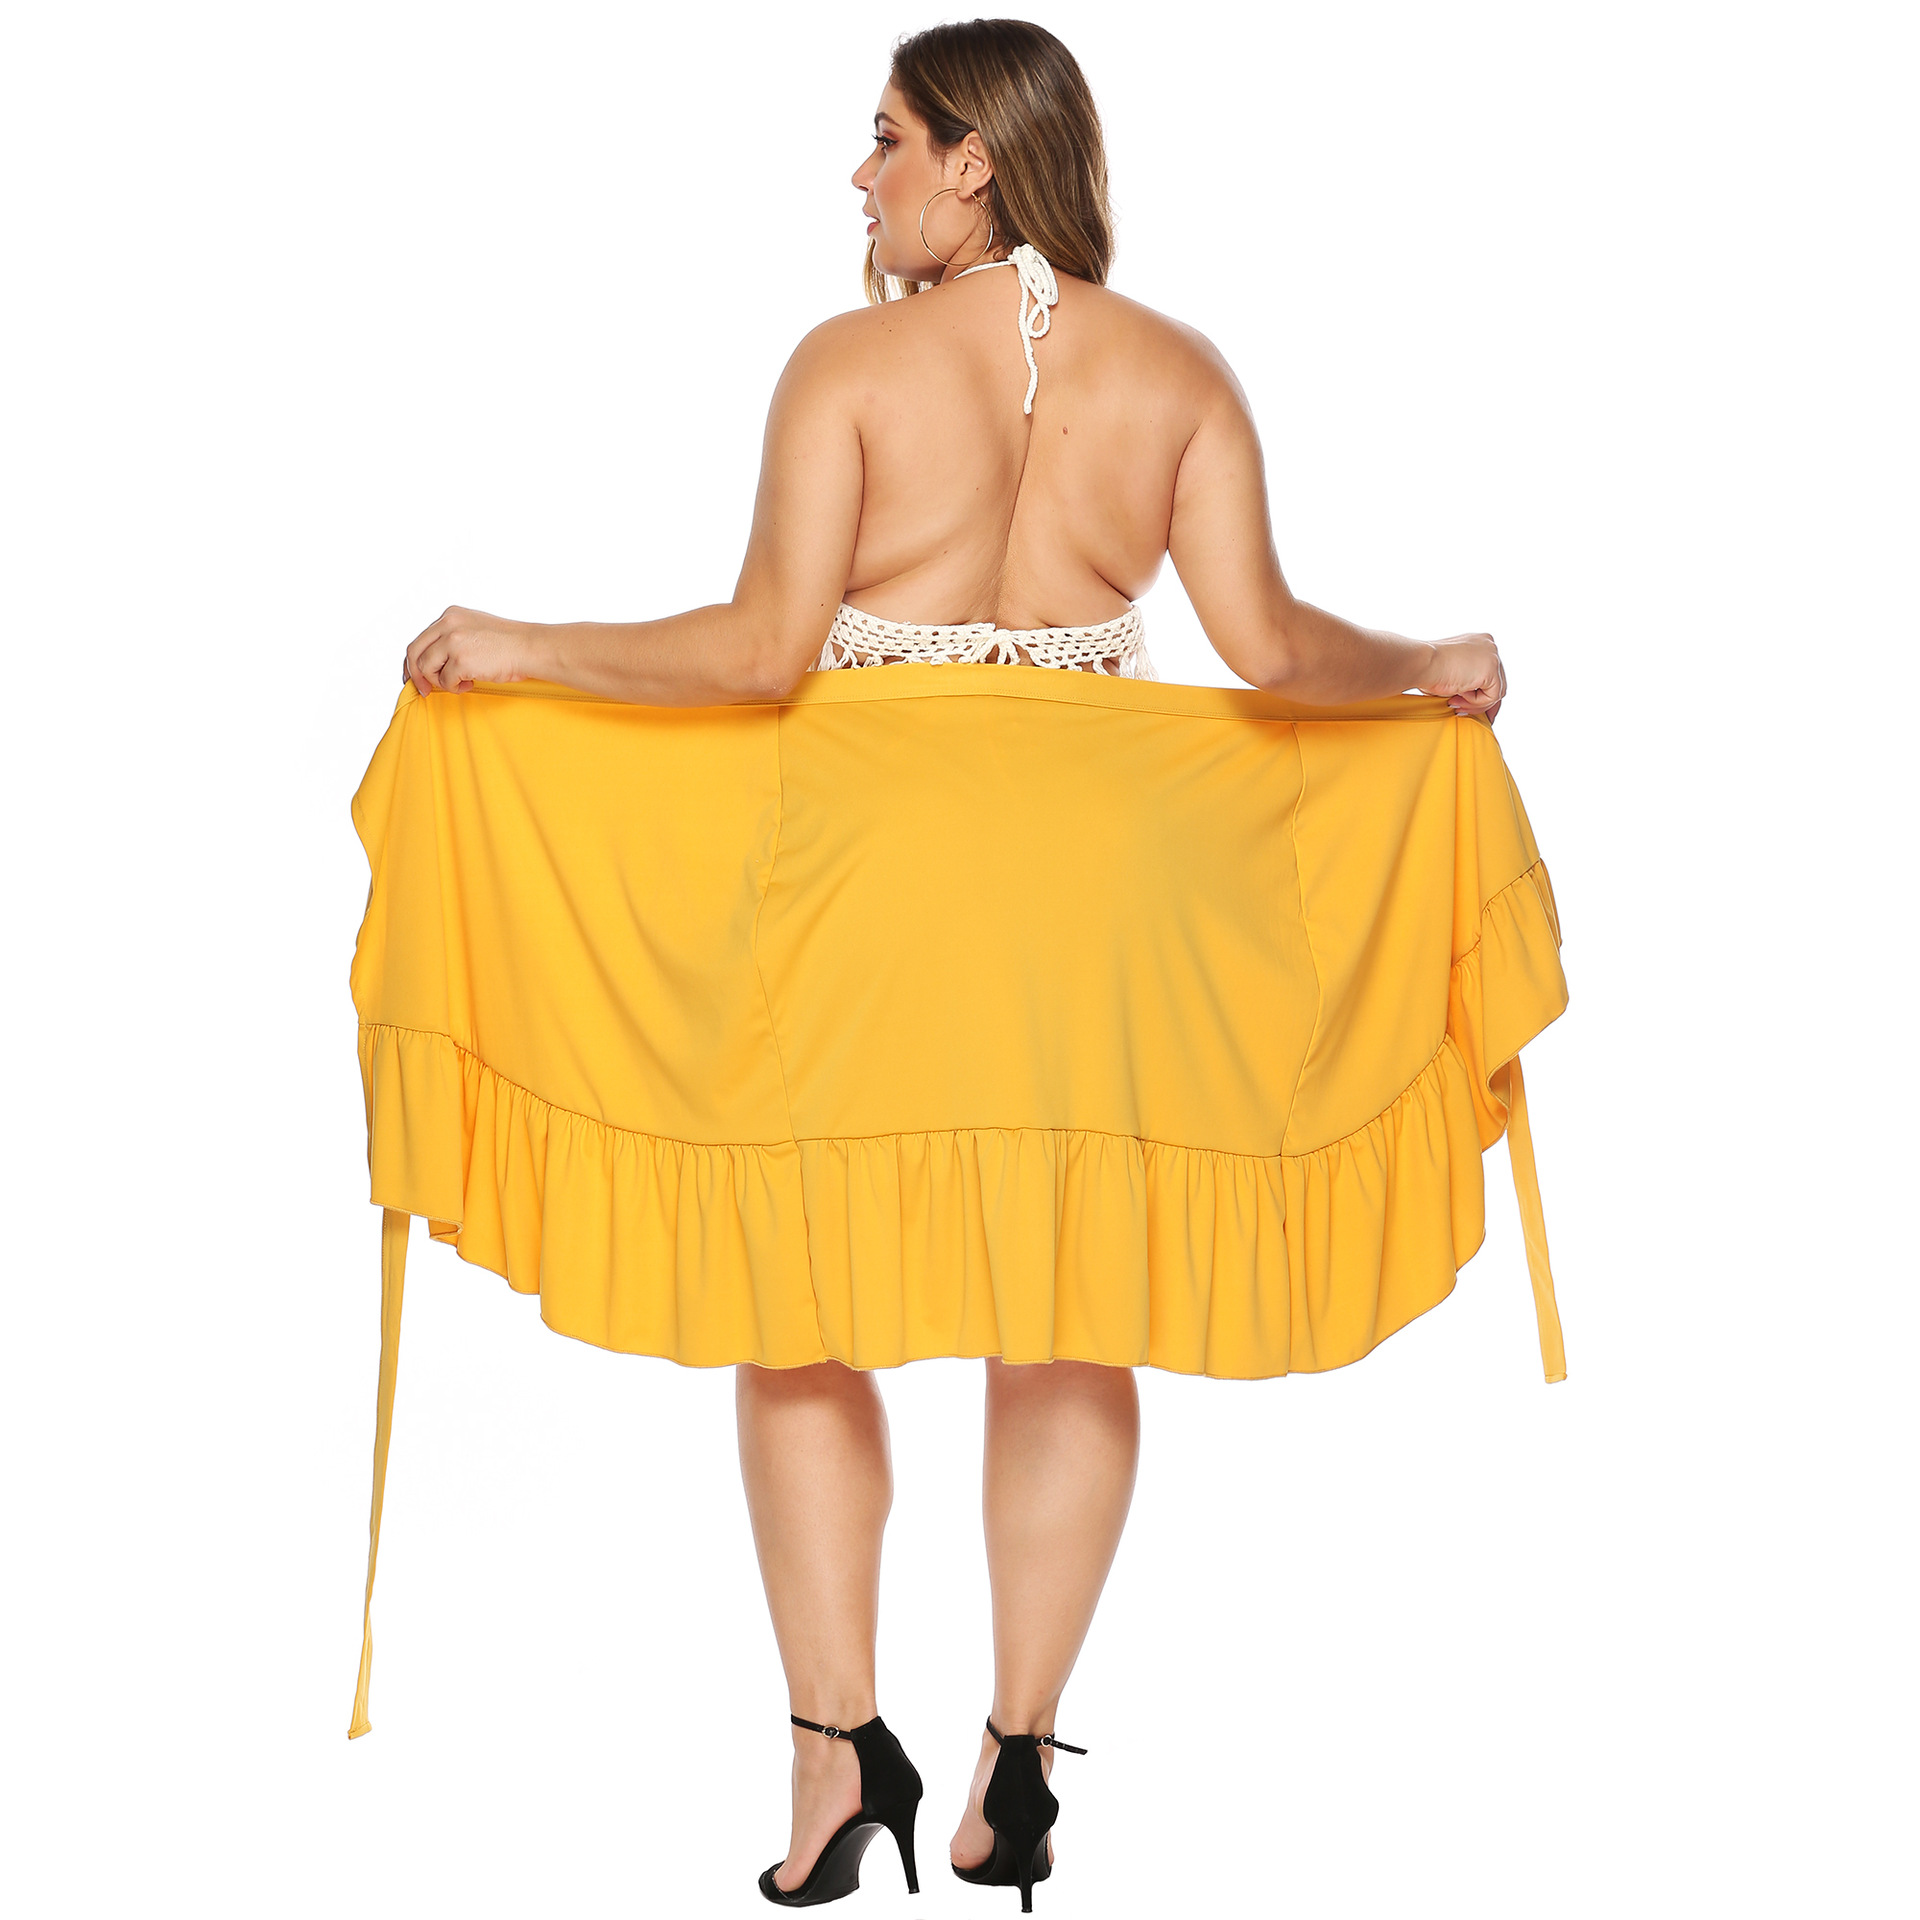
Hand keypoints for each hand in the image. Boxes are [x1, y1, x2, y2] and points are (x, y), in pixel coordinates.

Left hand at [402, 606, 545, 696]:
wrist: (530, 648)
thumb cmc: (510, 643)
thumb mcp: (475, 629)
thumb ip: (452, 638)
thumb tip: (435, 661)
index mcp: (450, 616)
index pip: (421, 639)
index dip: (414, 661)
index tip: (415, 675)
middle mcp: (447, 625)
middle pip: (415, 653)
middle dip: (417, 675)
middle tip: (425, 689)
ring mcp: (453, 642)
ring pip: (427, 668)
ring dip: (441, 682)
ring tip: (460, 683)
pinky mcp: (460, 660)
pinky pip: (445, 681)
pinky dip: (455, 688)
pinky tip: (471, 684)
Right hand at [1417, 633, 1504, 724]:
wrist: (1420, 663)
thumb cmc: (1426, 668)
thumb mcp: (1452, 673)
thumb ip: (1467, 680)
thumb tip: (1475, 700)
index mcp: (1478, 642)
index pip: (1489, 673)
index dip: (1478, 692)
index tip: (1461, 704)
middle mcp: (1489, 645)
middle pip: (1496, 682)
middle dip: (1479, 701)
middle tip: (1458, 708)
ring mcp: (1493, 655)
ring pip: (1496, 692)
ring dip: (1476, 703)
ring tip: (1454, 702)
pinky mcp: (1492, 668)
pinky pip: (1493, 696)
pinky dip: (1476, 702)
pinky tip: (1458, 695)